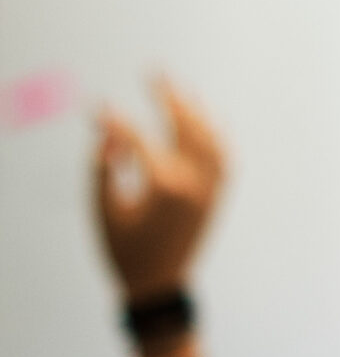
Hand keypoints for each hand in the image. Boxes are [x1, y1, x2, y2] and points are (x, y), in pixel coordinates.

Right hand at [93, 79, 226, 299]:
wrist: (158, 284)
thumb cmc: (124, 249)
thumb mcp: (104, 209)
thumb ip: (103, 168)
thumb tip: (110, 134)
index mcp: (164, 186)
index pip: (139, 139)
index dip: (114, 121)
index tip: (97, 107)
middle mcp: (195, 184)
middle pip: (186, 128)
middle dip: (170, 98)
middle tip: (156, 73)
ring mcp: (211, 190)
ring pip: (210, 140)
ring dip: (197, 112)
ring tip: (181, 91)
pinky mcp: (218, 198)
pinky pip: (224, 159)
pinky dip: (218, 137)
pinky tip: (210, 120)